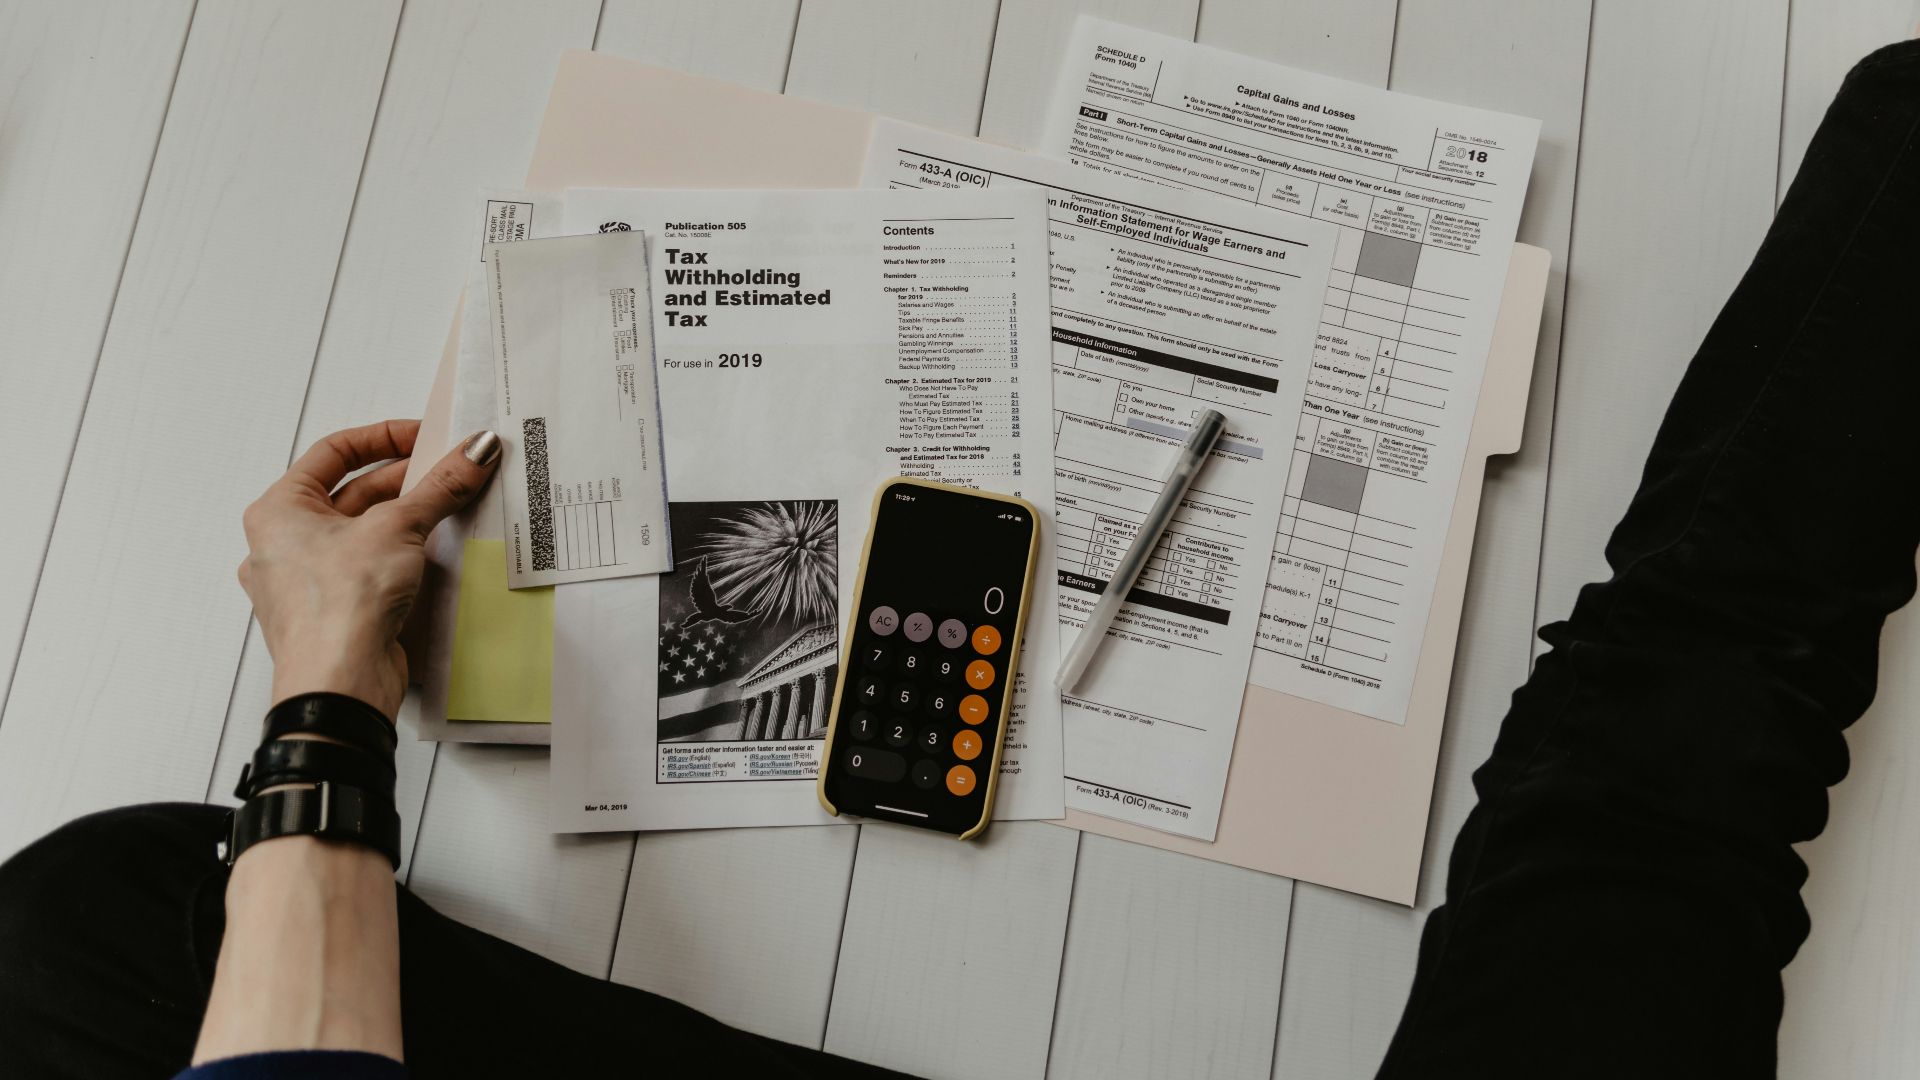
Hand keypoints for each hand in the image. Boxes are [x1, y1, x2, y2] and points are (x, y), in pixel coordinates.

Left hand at [239, 420, 500, 719]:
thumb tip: (473, 452)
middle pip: (352, 493)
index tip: (425, 436)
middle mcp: (284, 544)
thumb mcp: (398, 527)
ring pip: (363, 533)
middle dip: (405, 481)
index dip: (383, 438)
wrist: (338, 685)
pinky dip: (402, 555)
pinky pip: (371, 568)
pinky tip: (433, 552)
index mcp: (277, 511)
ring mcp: (308, 582)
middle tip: (450, 471)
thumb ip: (440, 486)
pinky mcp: (336, 612)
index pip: (333, 453)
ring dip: (407, 518)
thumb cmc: (336, 609)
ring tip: (449, 506)